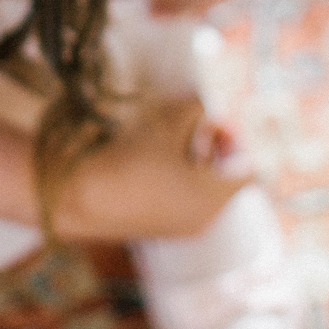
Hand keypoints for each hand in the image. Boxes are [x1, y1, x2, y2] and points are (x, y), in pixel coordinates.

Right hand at [50, 96, 251, 241]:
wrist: (78, 197)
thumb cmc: (130, 162)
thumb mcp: (167, 126)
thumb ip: (195, 108)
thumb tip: (205, 102)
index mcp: (214, 199)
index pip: (250, 168)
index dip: (239, 137)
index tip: (219, 118)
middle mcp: (203, 219)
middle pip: (226, 176)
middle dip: (214, 144)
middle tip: (197, 121)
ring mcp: (180, 226)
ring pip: (203, 186)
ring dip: (194, 157)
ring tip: (172, 134)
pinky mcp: (158, 225)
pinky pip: (183, 196)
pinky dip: (178, 173)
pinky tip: (154, 154)